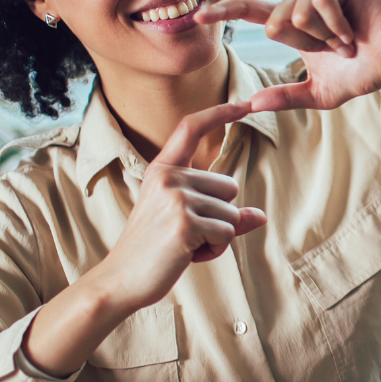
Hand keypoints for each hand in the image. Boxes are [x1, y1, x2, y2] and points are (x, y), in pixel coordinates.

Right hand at [25, 101, 266, 376]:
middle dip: (220, 217)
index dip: (219, 113)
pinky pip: (227, 234)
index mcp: (162, 170)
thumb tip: (259, 217)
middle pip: (230, 186)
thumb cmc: (153, 251)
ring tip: (185, 246)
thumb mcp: (184, 223)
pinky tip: (188, 255)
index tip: (244, 102)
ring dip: (218, 237)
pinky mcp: (186, 222)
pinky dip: (215, 250)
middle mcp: (169, 177)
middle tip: (186, 234)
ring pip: (232, 214)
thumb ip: (220, 216)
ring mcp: (177, 198)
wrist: (121, 279)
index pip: (191, 129)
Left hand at [193, 0, 380, 112]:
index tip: (200, 15)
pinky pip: (317, 3)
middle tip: (337, 48)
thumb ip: (285, 98)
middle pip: (275, 22)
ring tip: (347, 37)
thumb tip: (250, 105)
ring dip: (325, 36)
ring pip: (295, 14)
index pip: (251, 10)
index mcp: (292, 19)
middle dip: (307, 45)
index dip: (225, 11)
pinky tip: (353, 28)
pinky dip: (336, 24)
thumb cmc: (363, 70)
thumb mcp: (318, 92)